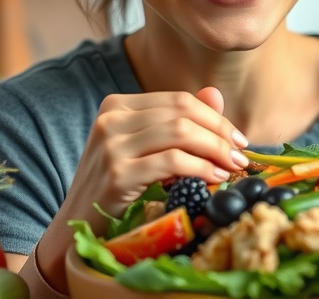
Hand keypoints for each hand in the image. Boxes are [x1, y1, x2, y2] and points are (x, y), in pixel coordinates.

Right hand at [65, 86, 248, 226]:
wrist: (77, 225)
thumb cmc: (115, 186)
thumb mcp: (145, 149)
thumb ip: (177, 121)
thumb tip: (215, 93)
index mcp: (116, 105)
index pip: (178, 100)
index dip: (215, 117)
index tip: (237, 138)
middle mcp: (110, 119)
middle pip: (182, 113)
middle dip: (219, 132)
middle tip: (240, 153)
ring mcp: (110, 146)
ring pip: (180, 133)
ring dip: (215, 150)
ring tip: (232, 166)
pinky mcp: (117, 174)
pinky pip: (172, 162)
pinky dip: (200, 168)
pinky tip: (214, 178)